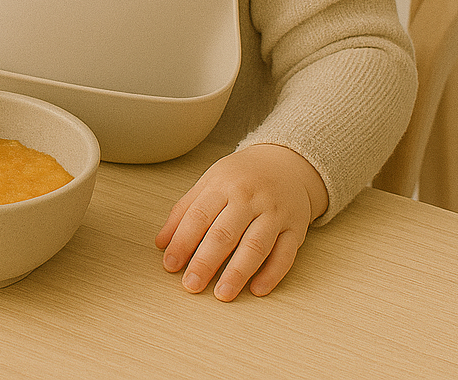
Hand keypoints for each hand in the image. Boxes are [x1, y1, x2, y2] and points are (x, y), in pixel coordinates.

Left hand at [154, 144, 328, 300]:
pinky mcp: (295, 229)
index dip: (182, 242)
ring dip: (237, 273)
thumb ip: (184, 210)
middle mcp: (249, 198)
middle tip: (190, 285)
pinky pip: (284, 255)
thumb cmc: (241, 177)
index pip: (199, 216)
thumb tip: (161, 242)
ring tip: (221, 294)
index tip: (170, 264)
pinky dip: (271, 274)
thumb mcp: (210, 182)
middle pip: (225, 233)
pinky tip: (257, 289)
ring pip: (255, 246)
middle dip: (205, 262)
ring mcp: (274, 213)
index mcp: (223, 185)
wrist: (285, 163)